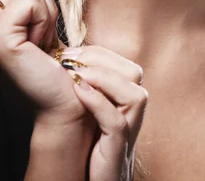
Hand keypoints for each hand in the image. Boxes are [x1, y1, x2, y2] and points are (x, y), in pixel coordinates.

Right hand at [0, 0, 90, 124]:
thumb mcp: (40, 23)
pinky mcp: (1, 41)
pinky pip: (31, 3)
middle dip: (43, 5)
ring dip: (45, 14)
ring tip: (40, 43)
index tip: (39, 31)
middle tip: (41, 38)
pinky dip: (44, 20)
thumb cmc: (56, 64)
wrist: (64, 100)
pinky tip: (39, 46)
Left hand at [60, 45, 147, 180]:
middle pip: (134, 74)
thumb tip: (70, 61)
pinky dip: (98, 102)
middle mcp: (133, 115)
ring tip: (76, 74)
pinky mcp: (118, 153)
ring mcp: (129, 134)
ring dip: (104, 79)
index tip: (73, 52)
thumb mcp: (92, 115)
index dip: (101, 54)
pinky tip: (78, 91)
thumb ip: (91, 90)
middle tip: (71, 59)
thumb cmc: (88, 151)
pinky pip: (116, 123)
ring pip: (134, 96)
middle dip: (102, 60)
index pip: (125, 66)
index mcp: (127, 102)